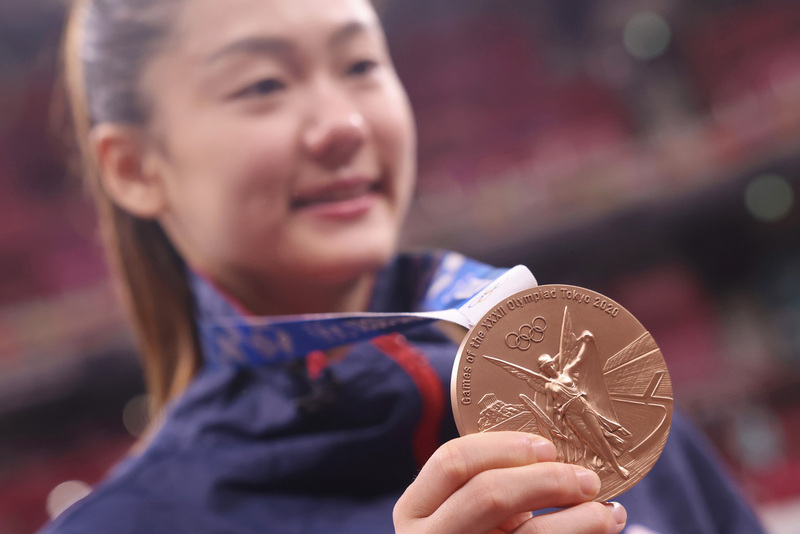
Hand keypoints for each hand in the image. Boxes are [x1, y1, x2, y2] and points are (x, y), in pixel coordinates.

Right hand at [394, 432, 626, 533]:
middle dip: (546, 480)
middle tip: (587, 479)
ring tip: (607, 512)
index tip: (546, 446)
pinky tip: (600, 528)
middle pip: (489, 494)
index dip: (502, 447)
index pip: (452, 461)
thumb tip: (556, 455)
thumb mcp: (463, 514)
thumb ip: (487, 483)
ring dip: (579, 519)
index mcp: (414, 511)